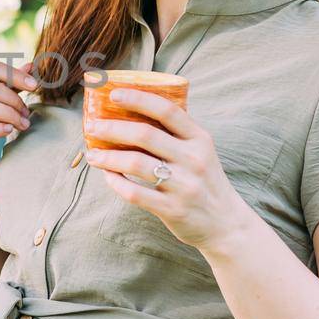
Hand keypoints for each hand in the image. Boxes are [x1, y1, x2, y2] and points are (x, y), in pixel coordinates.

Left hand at [83, 88, 251, 256]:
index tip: (113, 94)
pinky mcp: (173, 209)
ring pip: (136, 164)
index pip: (167, 110)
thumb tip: (134, 109)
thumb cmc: (205, 181)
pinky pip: (135, 193)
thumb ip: (176, 133)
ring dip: (107, 157)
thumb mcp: (200, 152)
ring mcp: (184, 185)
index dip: (138, 99)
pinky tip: (107, 176)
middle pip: (145, 135)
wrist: (227, 224)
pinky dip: (116, 183)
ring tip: (91, 154)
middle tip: (90, 126)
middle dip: (111, 128)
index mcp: (199, 139)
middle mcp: (193, 159)